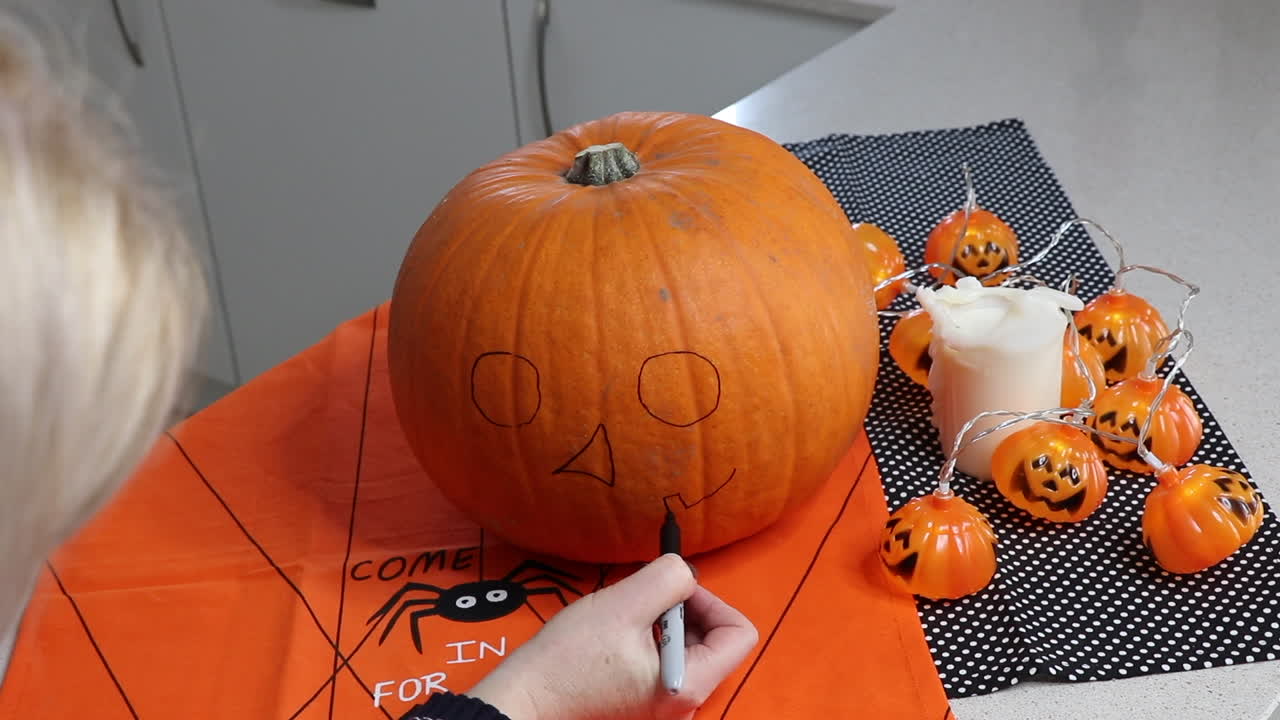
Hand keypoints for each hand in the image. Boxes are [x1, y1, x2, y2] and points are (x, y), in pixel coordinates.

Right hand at [467, 553, 757, 719]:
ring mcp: (666, 706)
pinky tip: (617, 637)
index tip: (674, 590)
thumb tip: (688, 572)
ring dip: (664, 623)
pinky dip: (650, 640)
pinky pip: (666, 662)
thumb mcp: (623, 604)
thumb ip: (668, 578)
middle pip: (715, 641)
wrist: (527, 698)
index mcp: (690, 683)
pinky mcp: (646, 703)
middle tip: (643, 599)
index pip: (740, 634)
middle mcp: (687, 702)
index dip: (712, 601)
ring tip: (625, 620)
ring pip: (689, 649)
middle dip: (685, 609)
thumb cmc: (569, 658)